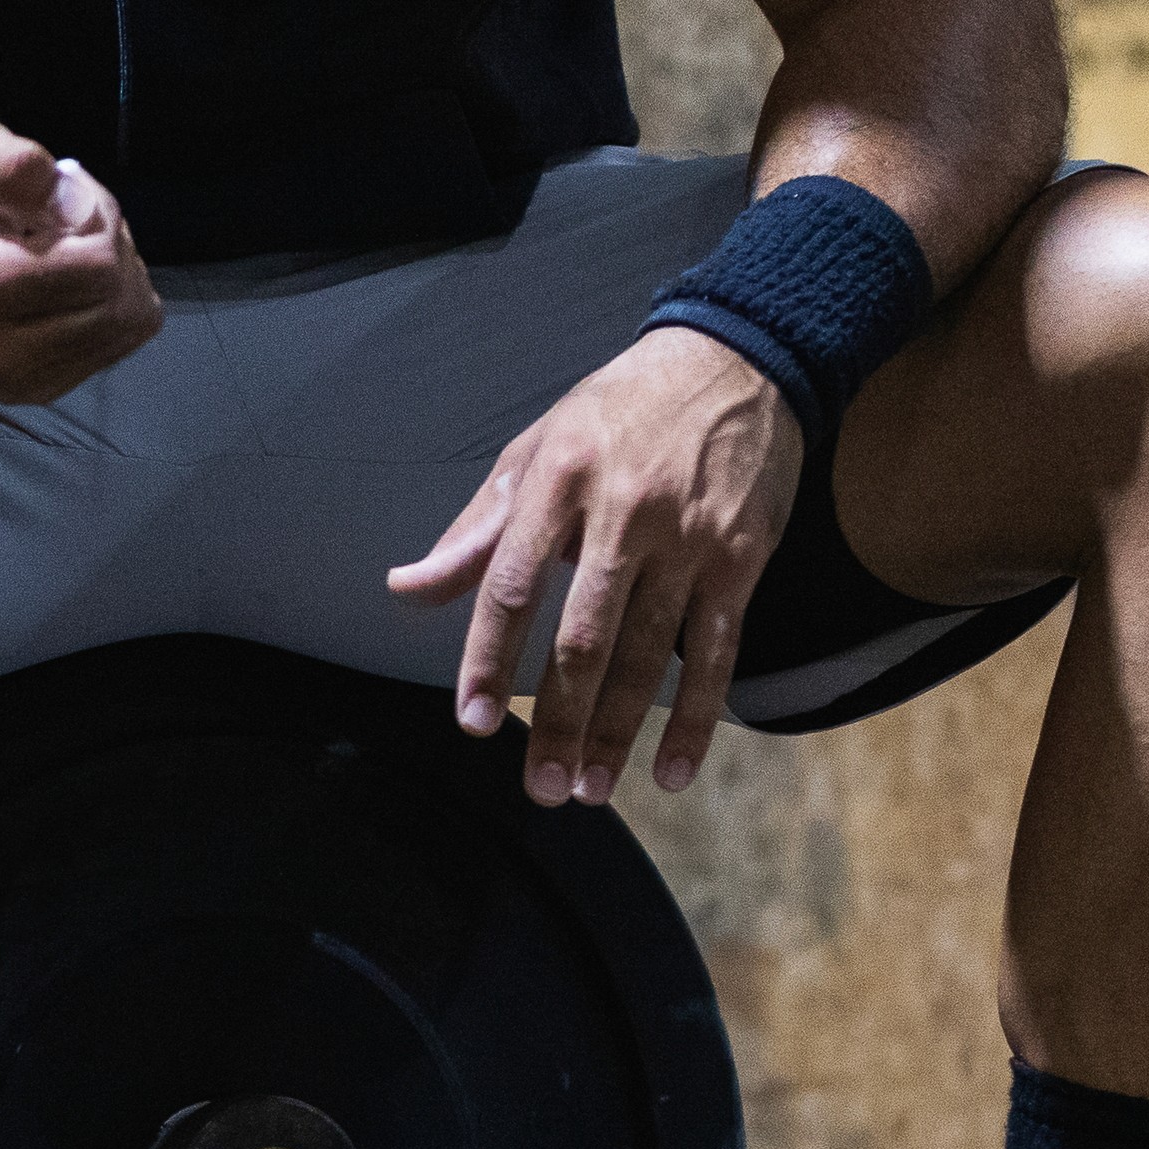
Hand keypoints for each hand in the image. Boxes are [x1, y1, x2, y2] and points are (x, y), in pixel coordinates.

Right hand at [0, 108, 163, 405]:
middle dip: (109, 245)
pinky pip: (113, 347)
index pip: (98, 265)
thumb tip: (75, 209)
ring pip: (124, 326)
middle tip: (64, 214)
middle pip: (117, 300)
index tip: (59, 190)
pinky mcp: (29, 388)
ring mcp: (11, 379)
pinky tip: (64, 280)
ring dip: (113, 276)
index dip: (97, 214)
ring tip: (62, 245)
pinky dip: (105, 307)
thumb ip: (10, 167)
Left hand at [388, 326, 808, 805]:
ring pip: (647, 655)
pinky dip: (695, 719)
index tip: (470, 723)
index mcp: (558, 481)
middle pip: (583, 637)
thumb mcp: (535, 450)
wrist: (735, 360)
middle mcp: (624, 512)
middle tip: (538, 787)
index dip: (487, 659)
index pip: (511, 585)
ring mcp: (688, 538)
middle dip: (556, 720)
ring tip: (588, 788)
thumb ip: (475, 530)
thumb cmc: (617, 412)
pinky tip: (671, 771)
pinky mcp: (742, 558)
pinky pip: (715, 653)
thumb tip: (407, 589)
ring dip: (616, 733)